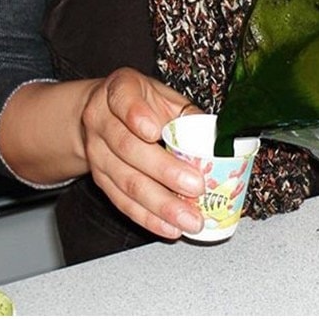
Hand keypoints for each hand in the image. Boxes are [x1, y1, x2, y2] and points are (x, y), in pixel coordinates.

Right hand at [81, 67, 204, 238]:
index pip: (123, 99)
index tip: (154, 131)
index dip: (136, 115)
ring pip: (127, 181)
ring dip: (161, 204)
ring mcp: (98, 153)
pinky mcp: (101, 181)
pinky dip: (148, 218)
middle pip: (128, 148)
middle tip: (195, 186)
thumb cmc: (143, 105)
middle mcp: (101, 121)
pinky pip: (124, 203)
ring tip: (189, 218)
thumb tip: (220, 141)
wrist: (104, 117)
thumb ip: (188, 115)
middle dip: (165, 172)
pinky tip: (169, 227)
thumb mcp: (164, 98)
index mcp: (119, 91)